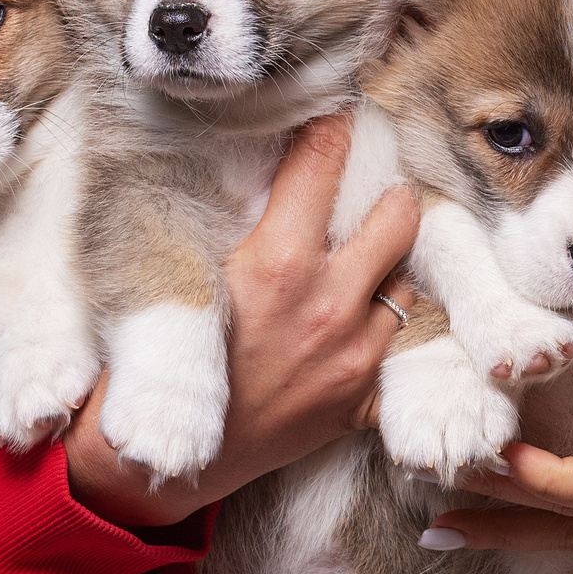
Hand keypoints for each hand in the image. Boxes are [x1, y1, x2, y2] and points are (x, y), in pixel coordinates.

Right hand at [66, 114, 417, 528]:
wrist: (164, 456)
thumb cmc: (166, 357)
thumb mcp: (190, 272)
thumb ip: (238, 219)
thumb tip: (271, 160)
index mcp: (279, 263)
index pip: (324, 162)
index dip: (333, 128)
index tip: (337, 117)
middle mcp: (329, 304)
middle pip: (400, 215)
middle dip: (387, 197)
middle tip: (368, 196)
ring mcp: (354, 357)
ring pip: (408, 282)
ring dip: (390, 269)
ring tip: (365, 265)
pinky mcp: (361, 403)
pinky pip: (404, 353)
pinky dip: (390, 335)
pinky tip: (369, 326)